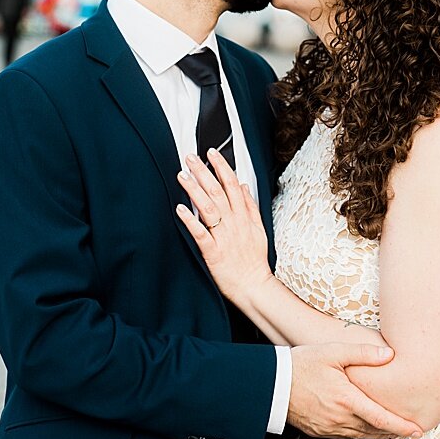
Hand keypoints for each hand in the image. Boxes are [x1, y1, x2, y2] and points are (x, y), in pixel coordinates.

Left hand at [175, 149, 272, 303]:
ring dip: (194, 190)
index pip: (232, 185)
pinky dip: (190, 221)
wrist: (254, 286)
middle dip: (203, 172)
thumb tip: (244, 185)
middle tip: (189, 158)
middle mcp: (233, 223)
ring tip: (182, 176)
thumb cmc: (254, 260)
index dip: (221, 167)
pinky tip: (180, 209)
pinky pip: (201, 233)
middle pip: (217, 192)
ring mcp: (223, 237)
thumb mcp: (259, 229)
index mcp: (243, 217)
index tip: (211, 153)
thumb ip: (251, 206)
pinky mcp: (213, 252)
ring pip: (208, 208)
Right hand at [287, 342, 423, 438]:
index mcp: (346, 399)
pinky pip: (346, 436)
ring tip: (393, 430)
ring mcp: (329, 428)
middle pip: (374, 430)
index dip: (400, 426)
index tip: (416, 429)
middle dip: (393, 431)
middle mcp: (340, 418)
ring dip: (378, 434)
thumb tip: (389, 354)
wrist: (272, 384)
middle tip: (411, 430)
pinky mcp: (320, 432)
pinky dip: (361, 434)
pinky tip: (366, 428)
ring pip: (361, 436)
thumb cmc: (302, 364)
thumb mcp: (333, 352)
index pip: (380, 418)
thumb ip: (362, 353)